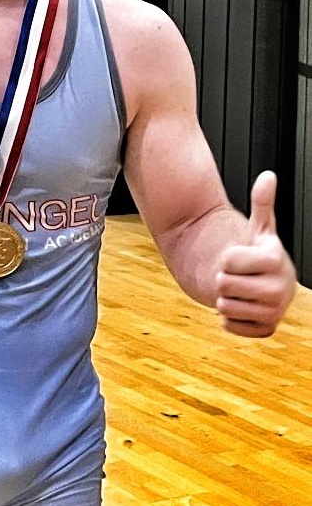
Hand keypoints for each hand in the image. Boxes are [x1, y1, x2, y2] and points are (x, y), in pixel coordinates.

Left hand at [216, 171, 296, 337]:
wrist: (261, 282)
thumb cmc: (256, 253)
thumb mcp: (258, 227)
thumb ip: (262, 202)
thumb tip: (268, 176)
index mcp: (276, 259)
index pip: (227, 260)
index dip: (226, 259)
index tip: (239, 256)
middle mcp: (281, 288)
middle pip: (224, 285)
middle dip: (224, 280)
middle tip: (238, 276)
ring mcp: (275, 311)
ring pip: (225, 307)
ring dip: (226, 299)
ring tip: (241, 291)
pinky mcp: (266, 329)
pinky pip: (231, 326)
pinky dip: (229, 319)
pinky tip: (242, 308)